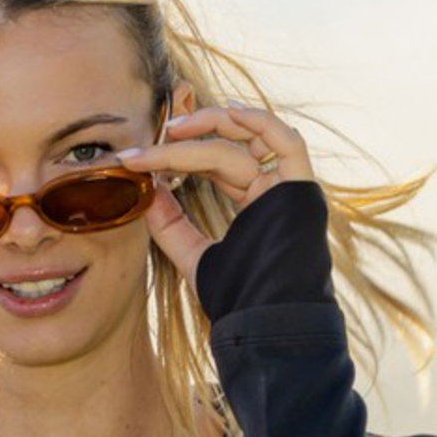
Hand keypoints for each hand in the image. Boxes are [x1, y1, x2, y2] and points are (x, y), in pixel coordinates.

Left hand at [120, 100, 310, 280]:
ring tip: (174, 128)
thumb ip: (170, 226)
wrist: (265, 322)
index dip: (175, 157)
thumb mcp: (192, 256)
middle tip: (148, 142)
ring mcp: (287, 188)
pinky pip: (286, 143)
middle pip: (225, 149)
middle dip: (184, 140)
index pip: (213, 165)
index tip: (135, 159)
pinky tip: (225, 114)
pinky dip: (258, 122)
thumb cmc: (237, 298)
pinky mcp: (301, 188)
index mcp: (252, 203)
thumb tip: (146, 189)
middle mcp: (271, 190)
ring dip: (214, 123)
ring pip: (248, 140)